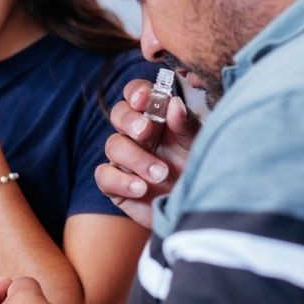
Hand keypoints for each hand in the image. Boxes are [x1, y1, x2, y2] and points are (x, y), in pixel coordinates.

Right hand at [95, 79, 200, 227]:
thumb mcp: (199, 145)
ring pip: (113, 145)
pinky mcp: (115, 184)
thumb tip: (173, 104)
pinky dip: (121, 181)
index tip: (144, 99)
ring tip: (160, 174)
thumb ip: (186, 124)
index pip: (137, 94)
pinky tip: (141, 189)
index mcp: (158, 117)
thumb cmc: (200, 172)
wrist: (199, 211)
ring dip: (135, 158)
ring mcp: (124, 159)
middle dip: (129, 120)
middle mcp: (137, 135)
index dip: (136, 92)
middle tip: (145, 131)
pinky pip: (104, 175)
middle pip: (119, 114)